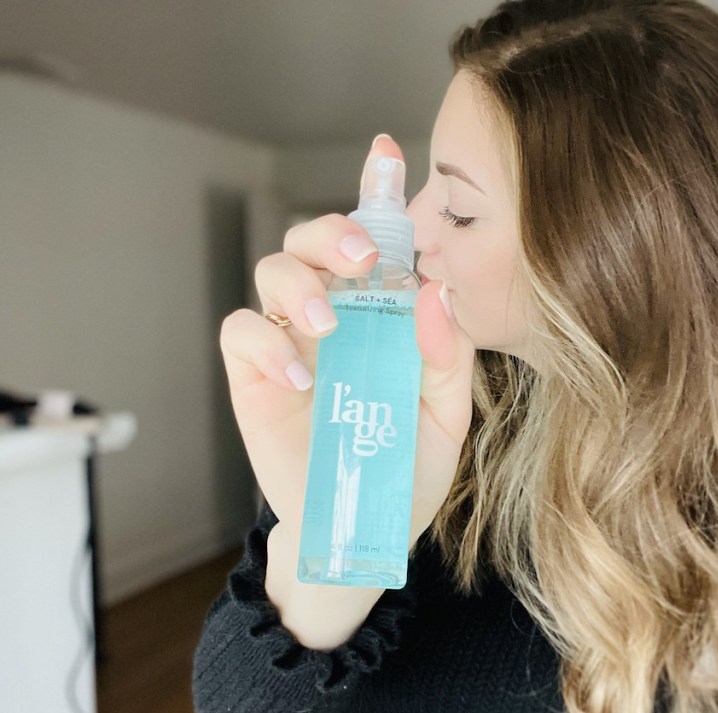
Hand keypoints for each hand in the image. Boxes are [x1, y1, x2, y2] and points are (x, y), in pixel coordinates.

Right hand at [219, 134, 476, 547]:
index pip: (375, 243)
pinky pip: (241, 331)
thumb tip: (437, 290)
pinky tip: (303, 375)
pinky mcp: (253, 375)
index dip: (375, 193)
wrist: (365, 527)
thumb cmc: (407, 466)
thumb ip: (449, 354)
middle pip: (312, 241)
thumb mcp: (447, 412)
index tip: (386, 153)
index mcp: (382, 314)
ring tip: (330, 327)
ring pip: (272, 272)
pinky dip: (267, 341)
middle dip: (332, 233)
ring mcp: (290, 342)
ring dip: (300, 284)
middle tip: (363, 260)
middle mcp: (334, 315)